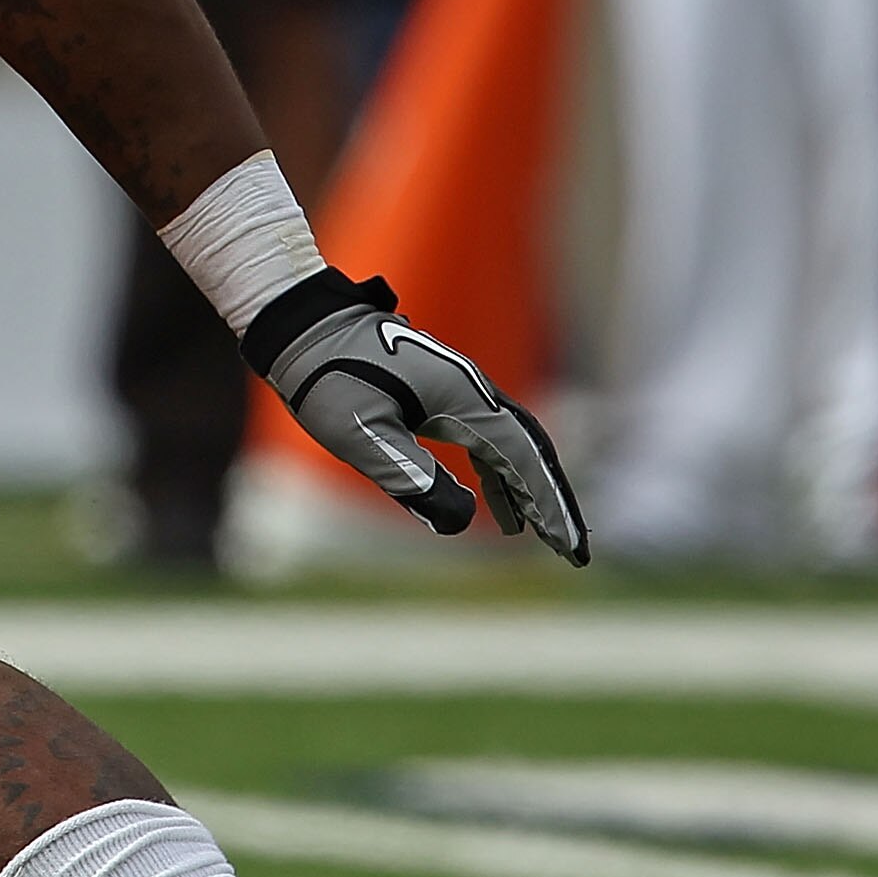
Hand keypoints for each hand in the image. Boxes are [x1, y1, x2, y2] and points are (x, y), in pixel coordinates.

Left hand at [247, 269, 589, 563]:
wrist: (302, 325)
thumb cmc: (327, 377)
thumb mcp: (360, 433)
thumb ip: (409, 475)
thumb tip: (461, 520)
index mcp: (461, 398)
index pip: (522, 459)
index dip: (549, 505)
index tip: (570, 549)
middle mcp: (471, 389)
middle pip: (531, 450)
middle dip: (554, 500)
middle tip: (574, 551)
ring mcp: (457, 386)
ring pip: (511, 443)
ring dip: (529, 488)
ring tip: (542, 535)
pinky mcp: (439, 390)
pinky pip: (485, 436)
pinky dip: (500, 471)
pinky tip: (498, 504)